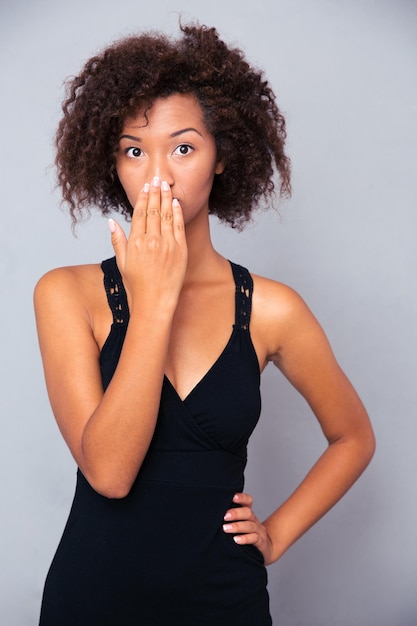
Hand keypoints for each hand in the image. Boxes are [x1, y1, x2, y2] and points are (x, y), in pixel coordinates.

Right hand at [108, 176, 187, 311]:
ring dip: (166, 198)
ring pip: (166, 215)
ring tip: (166, 185)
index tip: (146, 187)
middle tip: (157, 179)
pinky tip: (176, 203)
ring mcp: (167, 245)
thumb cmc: (136, 286)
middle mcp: (151, 241)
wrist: (155, 303)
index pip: (139, 213)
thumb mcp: (122, 263)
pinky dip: (177, 213)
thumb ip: (117, 240)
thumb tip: (111, 221)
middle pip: (153, 210)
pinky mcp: (180, 251)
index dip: (143, 198)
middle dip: (155, 192)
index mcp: (135, 242)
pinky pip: (178, 227)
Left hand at [223, 493, 273, 564]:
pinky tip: (236, 540)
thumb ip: (229, 519)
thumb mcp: (239, 524)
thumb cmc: (246, 534)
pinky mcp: (261, 542)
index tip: (233, 497)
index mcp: (247, 514)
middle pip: (248, 512)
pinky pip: (254, 538)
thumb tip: (210, 514)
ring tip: (226, 528)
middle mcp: (254, 520)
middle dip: (236, 513)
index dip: (242, 498)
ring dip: (237, 526)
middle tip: (225, 516)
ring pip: (250, 526)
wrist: (265, 548)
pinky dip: (245, 539)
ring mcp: (258, 531)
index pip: (248, 501)